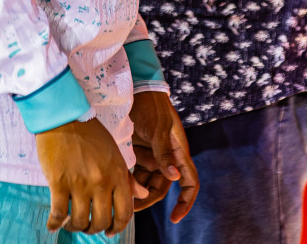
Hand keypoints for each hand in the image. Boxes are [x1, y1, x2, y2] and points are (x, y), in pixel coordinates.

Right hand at [36, 117, 145, 235]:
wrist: (64, 117)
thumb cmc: (90, 134)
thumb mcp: (114, 153)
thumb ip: (128, 177)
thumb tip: (143, 195)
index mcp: (117, 174)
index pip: (124, 212)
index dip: (118, 226)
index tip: (111, 231)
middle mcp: (101, 182)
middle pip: (102, 221)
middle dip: (95, 229)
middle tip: (89, 226)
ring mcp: (80, 184)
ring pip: (81, 221)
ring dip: (76, 227)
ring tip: (72, 223)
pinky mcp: (59, 183)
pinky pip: (58, 214)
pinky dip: (55, 224)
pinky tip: (53, 225)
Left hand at [129, 91, 198, 222]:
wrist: (135, 88)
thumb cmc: (152, 106)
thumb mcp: (159, 129)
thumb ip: (165, 154)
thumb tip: (175, 178)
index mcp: (178, 152)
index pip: (189, 182)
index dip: (185, 201)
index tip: (175, 217)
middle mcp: (166, 158)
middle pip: (162, 187)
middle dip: (148, 199)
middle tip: (131, 209)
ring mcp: (151, 155)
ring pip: (145, 182)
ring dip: (135, 190)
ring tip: (119, 193)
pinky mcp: (137, 152)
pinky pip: (133, 171)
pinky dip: (127, 178)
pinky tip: (116, 181)